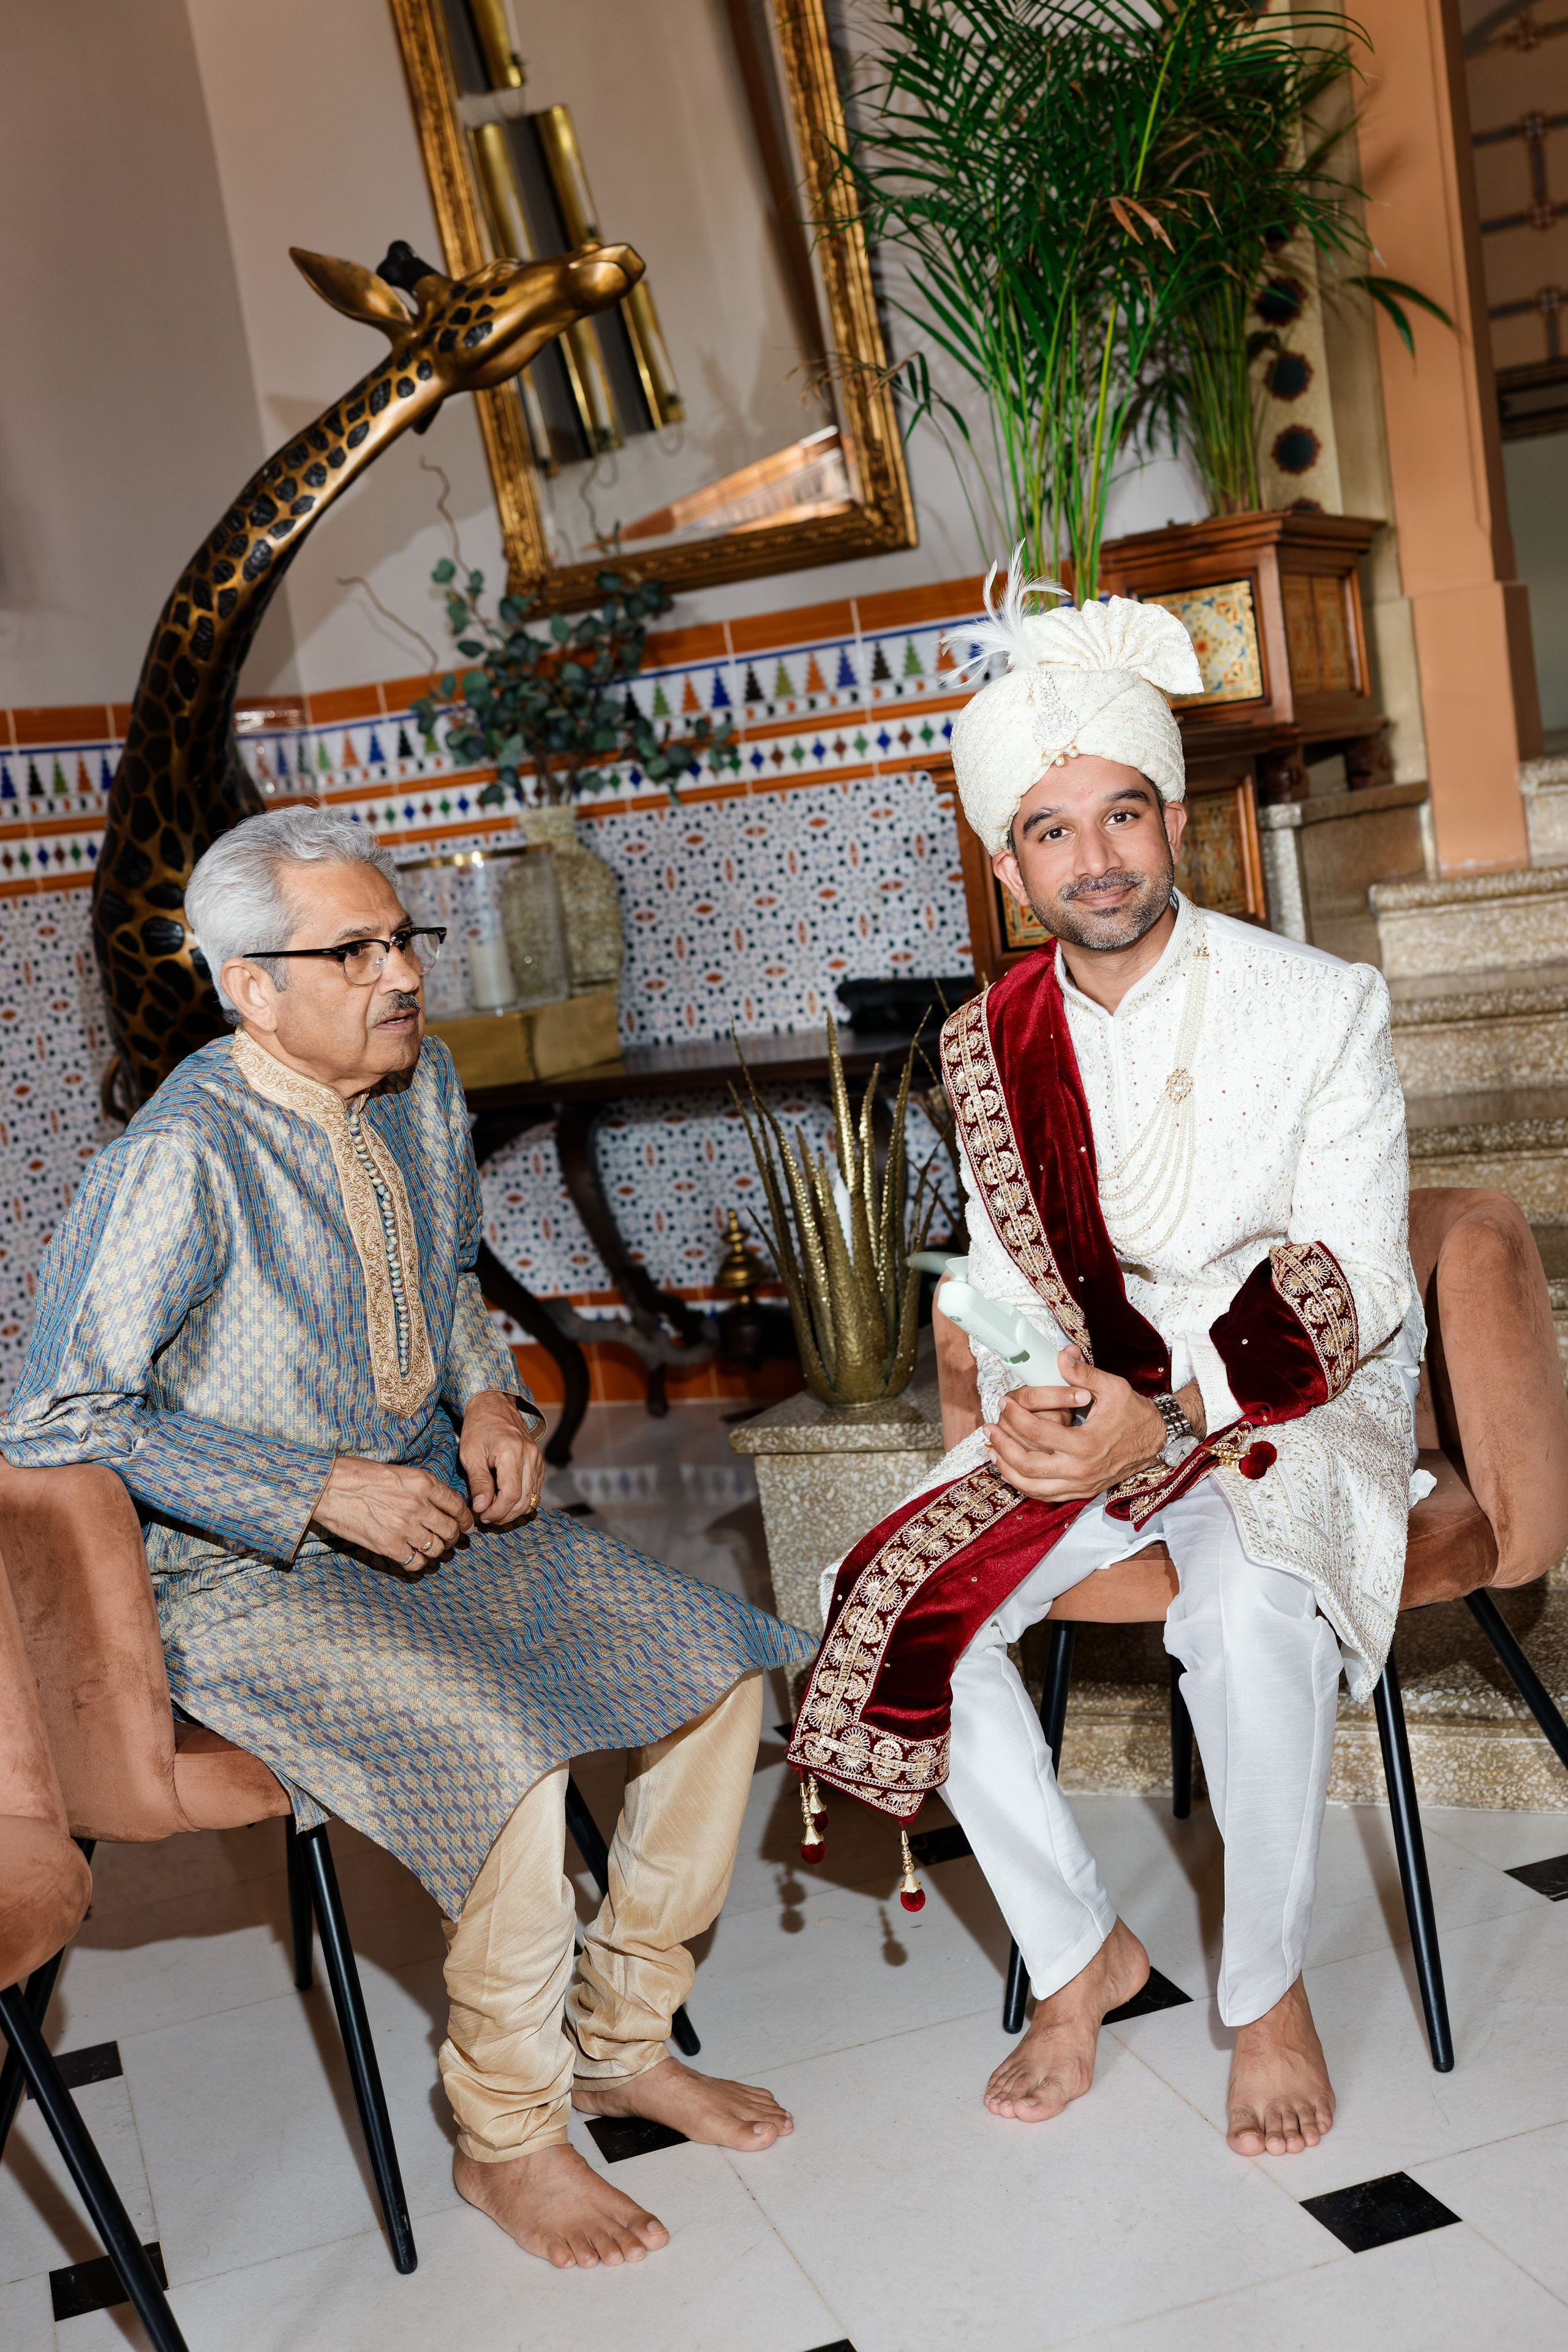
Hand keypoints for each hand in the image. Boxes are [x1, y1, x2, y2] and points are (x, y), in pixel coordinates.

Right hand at [312, 1457, 473, 1566]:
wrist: (328, 1486)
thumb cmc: (360, 1474)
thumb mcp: (399, 1471)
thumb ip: (422, 1487)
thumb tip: (440, 1502)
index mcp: (423, 1483)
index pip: (457, 1506)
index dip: (466, 1519)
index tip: (467, 1525)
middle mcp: (418, 1506)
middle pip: (451, 1530)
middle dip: (454, 1537)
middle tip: (451, 1540)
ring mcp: (404, 1527)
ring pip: (436, 1548)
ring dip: (438, 1551)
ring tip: (433, 1550)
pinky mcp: (388, 1545)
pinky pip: (415, 1562)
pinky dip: (419, 1564)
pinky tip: (415, 1559)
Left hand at [459, 1389, 543, 1526]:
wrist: (494, 1405)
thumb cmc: (477, 1428)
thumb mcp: (470, 1454)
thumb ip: (478, 1482)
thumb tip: (481, 1508)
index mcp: (511, 1452)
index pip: (511, 1494)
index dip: (497, 1511)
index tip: (481, 1515)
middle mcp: (530, 1456)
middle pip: (524, 1500)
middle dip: (504, 1515)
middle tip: (485, 1518)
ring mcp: (537, 1459)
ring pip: (531, 1498)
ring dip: (513, 1511)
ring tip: (493, 1512)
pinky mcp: (539, 1463)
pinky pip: (534, 1490)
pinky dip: (521, 1501)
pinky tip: (504, 1501)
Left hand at [982, 1347, 1168, 1502]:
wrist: (1155, 1440)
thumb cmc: (1133, 1413)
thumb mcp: (1112, 1387)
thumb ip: (1083, 1374)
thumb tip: (1061, 1356)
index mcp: (1086, 1444)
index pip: (1037, 1433)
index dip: (1015, 1416)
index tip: (1005, 1403)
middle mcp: (1081, 1470)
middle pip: (1027, 1465)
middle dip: (1002, 1444)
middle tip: (989, 1427)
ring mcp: (1080, 1485)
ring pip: (1032, 1486)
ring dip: (1007, 1469)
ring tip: (991, 1449)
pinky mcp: (1081, 1492)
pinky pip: (1044, 1495)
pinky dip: (1023, 1484)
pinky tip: (1010, 1468)